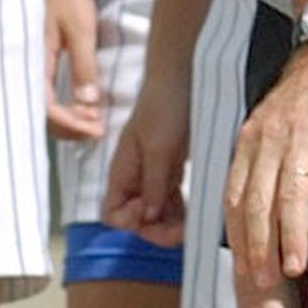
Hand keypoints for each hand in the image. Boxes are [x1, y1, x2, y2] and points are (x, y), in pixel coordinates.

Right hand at [43, 0, 102, 141]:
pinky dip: (64, 107)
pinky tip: (82, 106)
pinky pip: (47, 95)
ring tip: (92, 121)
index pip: (48, 109)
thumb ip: (83, 66)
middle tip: (98, 130)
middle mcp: (27, 70)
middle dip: (71, 129)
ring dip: (68, 120)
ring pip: (44, 107)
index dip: (71, 124)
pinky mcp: (39, 62)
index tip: (95, 128)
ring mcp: (32, 66)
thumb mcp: (80, 30)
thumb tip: (87, 103)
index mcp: (34, 63)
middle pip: (43, 115)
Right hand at [100, 71, 190, 243]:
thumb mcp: (158, 146)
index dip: (128, 222)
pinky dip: (182, 211)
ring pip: (156, 214)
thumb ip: (152, 184)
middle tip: (182, 232)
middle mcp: (135, 177)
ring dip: (171, 224)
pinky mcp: (172, 169)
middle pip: (135, 220)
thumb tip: (146, 217)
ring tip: (193, 225)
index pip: (111, 213)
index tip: (150, 214)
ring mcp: (154, 174)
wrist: (185, 75)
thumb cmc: (165, 104)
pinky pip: (173, 201)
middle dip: (155, 230)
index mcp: (122, 171)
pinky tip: (196, 213)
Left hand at [225, 36, 307, 285]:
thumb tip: (256, 206)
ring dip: (293, 234)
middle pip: (259, 202)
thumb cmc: (307, 93)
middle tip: (263, 281)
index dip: (239, 236)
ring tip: (296, 267)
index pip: (238, 197)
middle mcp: (271, 139)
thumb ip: (262, 162)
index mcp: (251, 142)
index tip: (243, 268)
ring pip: (293, 192)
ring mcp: (304, 133)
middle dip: (259, 246)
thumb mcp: (270, 126)